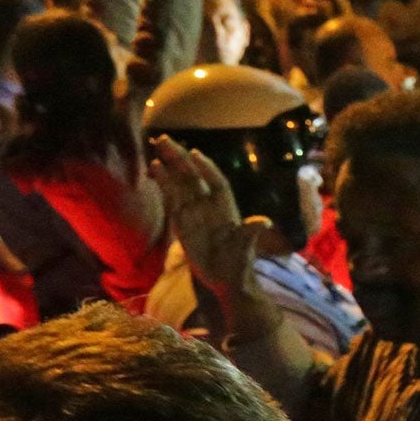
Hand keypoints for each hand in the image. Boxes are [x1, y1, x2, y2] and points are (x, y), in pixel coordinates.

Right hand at [148, 136, 268, 297]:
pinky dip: (164, 184)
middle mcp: (210, 207)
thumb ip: (250, 234)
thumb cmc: (239, 264)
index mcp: (226, 209)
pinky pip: (172, 199)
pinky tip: (155, 169)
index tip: (195, 154)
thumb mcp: (245, 250)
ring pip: (182, 185)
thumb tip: (264, 222)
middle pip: (195, 178)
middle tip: (165, 140)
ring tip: (157, 149)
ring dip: (170, 167)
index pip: (217, 183)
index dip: (208, 169)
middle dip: (182, 160)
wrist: (226, 280)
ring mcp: (195, 212)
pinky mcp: (181, 221)